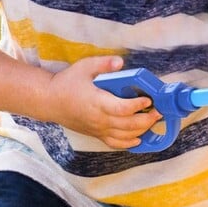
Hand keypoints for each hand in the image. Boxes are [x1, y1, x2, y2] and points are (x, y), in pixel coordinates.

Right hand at [46, 56, 161, 148]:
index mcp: (97, 102)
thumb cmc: (67, 83)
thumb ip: (103, 64)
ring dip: (142, 130)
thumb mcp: (84, 67)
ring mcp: (98, 129)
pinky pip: (115, 144)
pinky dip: (129, 143)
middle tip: (158, 111)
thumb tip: (120, 62)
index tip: (148, 99)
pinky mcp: (96, 134)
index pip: (122, 109)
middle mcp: (99, 119)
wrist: (49, 101)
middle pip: (129, 125)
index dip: (138, 105)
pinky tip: (139, 138)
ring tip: (153, 121)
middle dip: (147, 119)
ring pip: (125, 136)